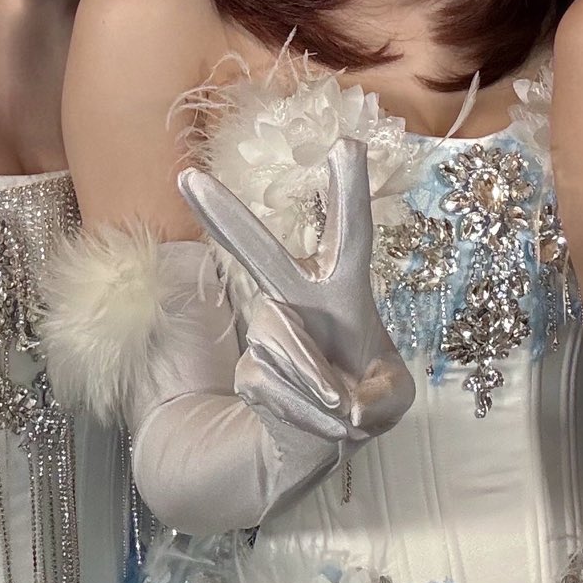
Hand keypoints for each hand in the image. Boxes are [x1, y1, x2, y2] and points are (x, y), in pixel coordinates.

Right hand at [178, 136, 414, 435]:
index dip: (348, 190)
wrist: (319, 438)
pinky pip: (274, 387)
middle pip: (262, 253)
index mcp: (345, 287)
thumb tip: (344, 403)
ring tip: (340, 409)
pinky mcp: (251, 370)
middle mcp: (301, 296)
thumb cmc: (365, 397)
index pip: (349, 232)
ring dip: (316, 382)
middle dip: (227, 218)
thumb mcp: (393, 399)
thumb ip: (379, 398)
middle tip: (188, 178)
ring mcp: (270, 330)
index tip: (345, 144)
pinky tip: (314, 418)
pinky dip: (304, 412)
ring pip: (282, 343)